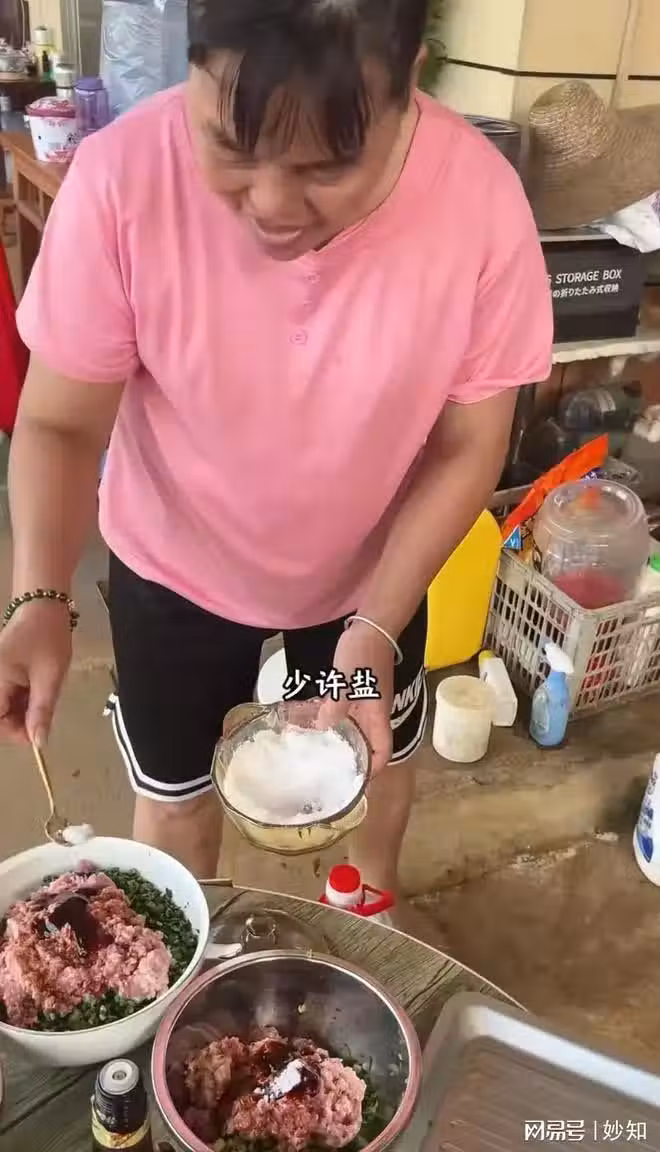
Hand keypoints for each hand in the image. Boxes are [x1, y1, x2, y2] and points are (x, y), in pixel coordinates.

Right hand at [0, 601, 71, 745]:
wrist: (44, 604)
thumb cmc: (47, 636)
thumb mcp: (50, 677)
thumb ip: (42, 711)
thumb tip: (38, 742)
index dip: (15, 732)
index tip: (38, 732)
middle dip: (20, 721)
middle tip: (44, 713)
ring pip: (4, 706)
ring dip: (23, 710)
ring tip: (44, 695)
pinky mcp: (2, 672)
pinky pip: (7, 694)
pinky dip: (23, 698)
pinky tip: (38, 689)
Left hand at [317, 621, 394, 774]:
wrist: (372, 628)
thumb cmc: (362, 655)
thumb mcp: (345, 682)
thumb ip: (335, 706)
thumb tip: (322, 729)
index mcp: (377, 714)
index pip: (383, 750)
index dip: (375, 769)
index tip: (358, 782)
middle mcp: (375, 712)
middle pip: (370, 744)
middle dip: (356, 760)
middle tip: (334, 772)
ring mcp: (368, 701)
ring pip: (358, 729)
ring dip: (345, 742)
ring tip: (323, 754)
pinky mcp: (359, 691)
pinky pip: (349, 714)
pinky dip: (337, 723)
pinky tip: (318, 725)